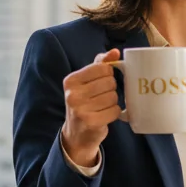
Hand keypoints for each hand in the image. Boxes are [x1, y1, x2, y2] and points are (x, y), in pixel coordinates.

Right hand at [61, 49, 122, 167]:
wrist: (77, 134)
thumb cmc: (84, 103)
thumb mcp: (86, 82)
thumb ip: (100, 64)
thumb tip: (115, 52)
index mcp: (71, 80)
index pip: (102, 68)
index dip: (108, 75)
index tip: (101, 82)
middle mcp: (72, 94)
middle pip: (110, 82)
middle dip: (111, 89)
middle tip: (101, 97)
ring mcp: (80, 109)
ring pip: (113, 96)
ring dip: (113, 102)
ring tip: (102, 107)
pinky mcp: (91, 122)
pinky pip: (115, 110)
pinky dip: (114, 113)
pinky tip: (105, 115)